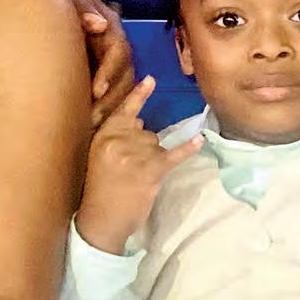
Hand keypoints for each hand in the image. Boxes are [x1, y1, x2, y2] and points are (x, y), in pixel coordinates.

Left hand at [59, 0, 135, 126]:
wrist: (50, 8)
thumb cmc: (56, 2)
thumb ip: (79, 8)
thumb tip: (100, 24)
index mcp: (109, 27)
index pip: (118, 52)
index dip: (109, 72)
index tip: (96, 91)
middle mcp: (116, 46)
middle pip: (125, 76)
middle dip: (111, 100)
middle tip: (92, 120)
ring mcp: (113, 62)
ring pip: (124, 90)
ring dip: (110, 111)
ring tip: (90, 128)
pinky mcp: (106, 76)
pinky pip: (115, 97)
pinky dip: (106, 112)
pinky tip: (91, 128)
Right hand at [74, 76, 202, 253]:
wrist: (102, 219)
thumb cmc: (100, 190)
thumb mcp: (99, 158)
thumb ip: (117, 138)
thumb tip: (142, 122)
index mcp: (102, 137)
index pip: (123, 112)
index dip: (138, 96)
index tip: (151, 79)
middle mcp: (118, 141)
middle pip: (145, 131)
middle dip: (144, 147)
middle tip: (130, 170)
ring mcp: (136, 154)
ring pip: (157, 144)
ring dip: (154, 159)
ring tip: (139, 178)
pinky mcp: (152, 169)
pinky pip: (174, 154)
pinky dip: (188, 148)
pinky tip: (199, 140)